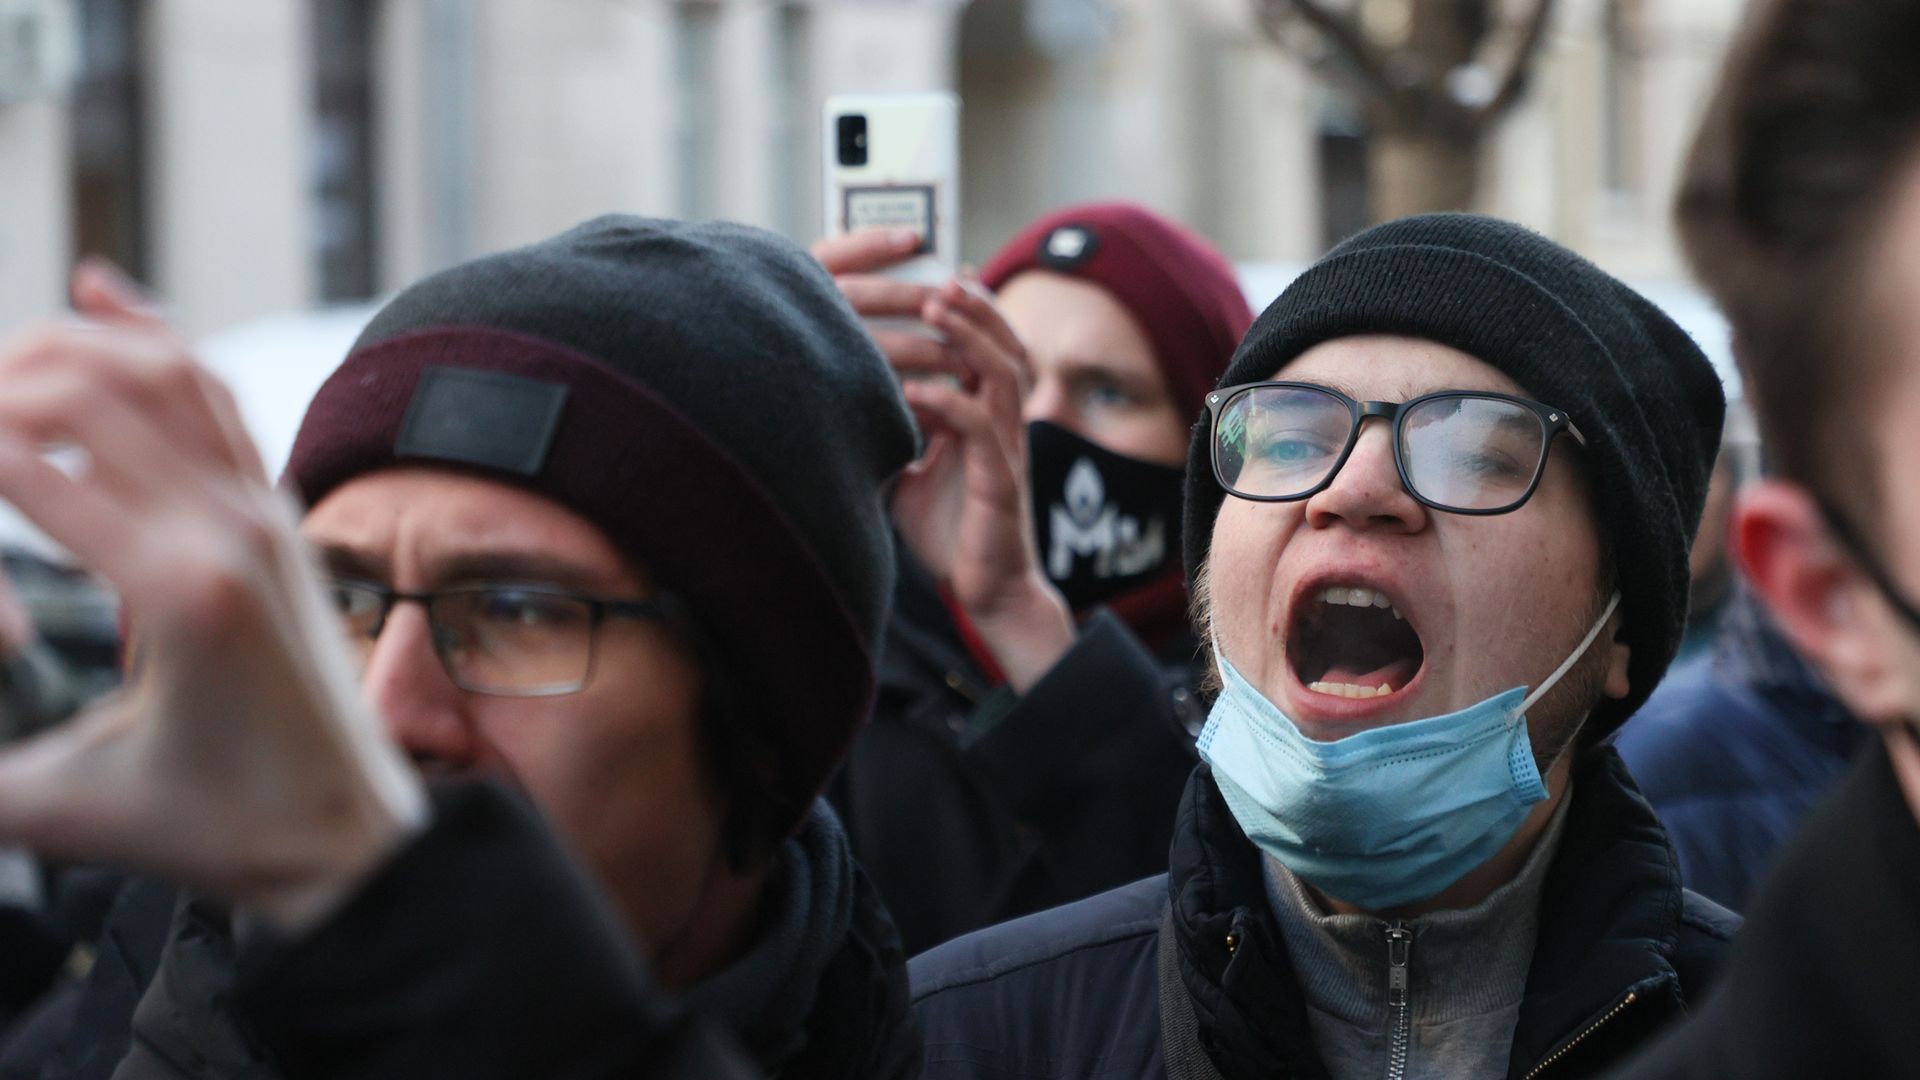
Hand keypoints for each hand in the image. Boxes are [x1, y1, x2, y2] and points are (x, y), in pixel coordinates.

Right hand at [0, 260, 425, 930]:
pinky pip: (217, 395)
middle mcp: (231, 528)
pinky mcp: (281, 515)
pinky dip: (154, 334)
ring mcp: (267, 513)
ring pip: (161, 370)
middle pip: (85, 393)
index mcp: (176, 588)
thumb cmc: (221, 833)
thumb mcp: (69, 814)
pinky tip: (100, 292)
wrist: (350, 838)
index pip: (19, 464)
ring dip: (67, 342)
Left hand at [812, 233, 1074, 690]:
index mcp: (986, 417)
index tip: (942, 273)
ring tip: (938, 309)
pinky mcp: (1000, 483)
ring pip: (1002, 375)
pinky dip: (949, 405)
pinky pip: (981, 432)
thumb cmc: (950, 529)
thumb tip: (846, 408)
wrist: (986, 590)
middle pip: (1005, 346)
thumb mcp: (912, 470)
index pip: (988, 348)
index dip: (972, 310)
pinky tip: (916, 392)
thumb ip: (896, 433)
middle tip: (943, 275)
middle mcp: (1002, 425)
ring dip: (970, 339)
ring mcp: (1005, 451)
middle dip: (975, 307)